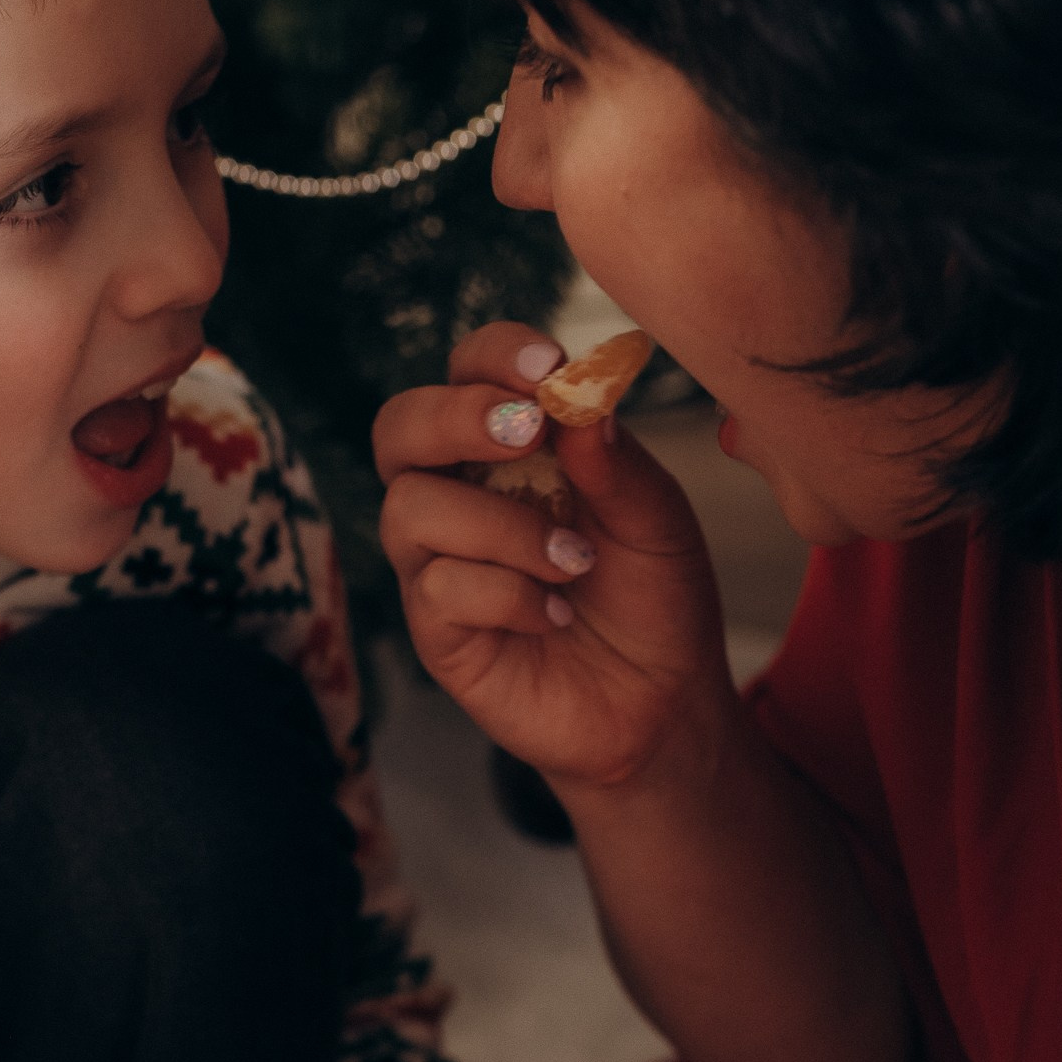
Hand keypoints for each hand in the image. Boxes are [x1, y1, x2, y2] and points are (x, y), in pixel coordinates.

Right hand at [374, 321, 731, 796]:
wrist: (662, 704)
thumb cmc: (654, 599)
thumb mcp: (658, 520)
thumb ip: (617, 462)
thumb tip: (577, 403)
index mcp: (509, 449)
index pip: (467, 372)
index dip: (493, 357)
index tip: (549, 367)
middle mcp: (459, 496)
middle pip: (398, 429)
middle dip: (454, 418)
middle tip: (526, 434)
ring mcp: (440, 565)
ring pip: (410, 510)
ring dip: (501, 527)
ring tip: (574, 562)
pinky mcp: (439, 632)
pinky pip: (439, 589)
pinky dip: (508, 595)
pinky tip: (557, 614)